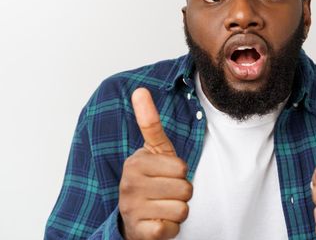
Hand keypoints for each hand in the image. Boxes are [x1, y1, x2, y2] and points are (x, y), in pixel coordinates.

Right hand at [119, 88, 192, 239]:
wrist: (132, 219)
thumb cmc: (149, 181)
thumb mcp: (152, 151)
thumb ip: (149, 122)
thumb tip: (139, 90)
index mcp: (135, 163)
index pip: (181, 167)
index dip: (180, 172)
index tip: (166, 174)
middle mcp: (130, 186)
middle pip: (185, 188)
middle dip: (181, 192)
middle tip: (165, 192)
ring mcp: (133, 210)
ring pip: (182, 209)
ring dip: (178, 211)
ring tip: (162, 207)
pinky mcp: (141, 232)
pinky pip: (173, 228)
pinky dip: (172, 228)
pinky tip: (158, 222)